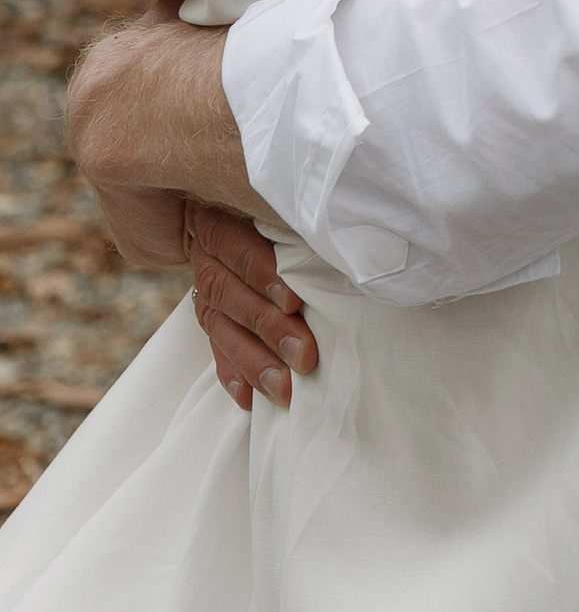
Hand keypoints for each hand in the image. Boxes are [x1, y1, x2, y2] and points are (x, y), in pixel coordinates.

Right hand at [185, 201, 318, 411]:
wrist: (220, 216)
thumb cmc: (271, 216)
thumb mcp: (274, 211)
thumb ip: (294, 230)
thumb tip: (341, 249)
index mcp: (224, 226)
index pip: (243, 252)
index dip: (266, 277)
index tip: (294, 303)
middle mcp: (208, 261)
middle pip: (234, 297)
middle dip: (270, 330)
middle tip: (304, 357)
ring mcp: (203, 294)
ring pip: (222, 330)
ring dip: (254, 362)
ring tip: (282, 390)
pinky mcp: (207, 320)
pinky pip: (215, 351)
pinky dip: (232, 375)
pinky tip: (249, 400)